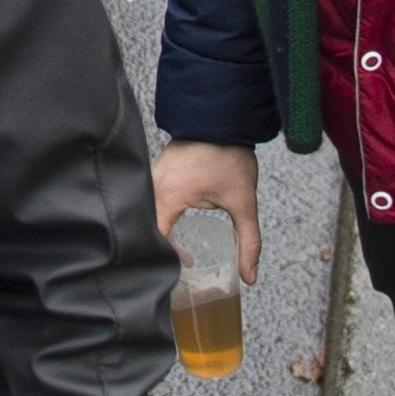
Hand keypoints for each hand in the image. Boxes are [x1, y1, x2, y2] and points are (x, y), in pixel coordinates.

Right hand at [154, 140, 262, 283]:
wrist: (221, 118)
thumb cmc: (229, 156)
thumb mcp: (244, 203)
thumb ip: (248, 243)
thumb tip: (249, 277)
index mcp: (169, 194)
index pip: (156, 238)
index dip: (168, 258)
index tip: (187, 266)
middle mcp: (152, 185)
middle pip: (145, 227)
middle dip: (160, 249)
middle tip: (181, 263)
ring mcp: (151, 175)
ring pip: (144, 214)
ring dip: (159, 232)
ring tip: (178, 247)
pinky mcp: (155, 171)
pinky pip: (148, 200)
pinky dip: (158, 216)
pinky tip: (175, 224)